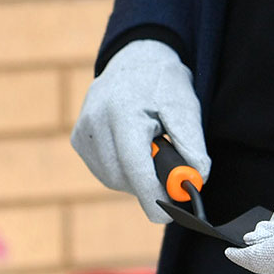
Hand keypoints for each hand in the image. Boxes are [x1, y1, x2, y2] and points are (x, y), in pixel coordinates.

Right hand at [69, 39, 208, 223]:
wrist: (135, 58)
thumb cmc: (163, 82)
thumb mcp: (185, 106)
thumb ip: (192, 144)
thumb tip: (195, 180)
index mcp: (122, 111)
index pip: (134, 167)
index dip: (152, 196)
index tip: (168, 215)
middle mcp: (95, 120)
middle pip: (123, 177)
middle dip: (149, 186)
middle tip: (173, 178)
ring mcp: (83, 129)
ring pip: (112, 178)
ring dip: (136, 178)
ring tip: (152, 150)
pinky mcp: (78, 138)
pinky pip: (103, 170)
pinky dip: (122, 171)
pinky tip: (134, 150)